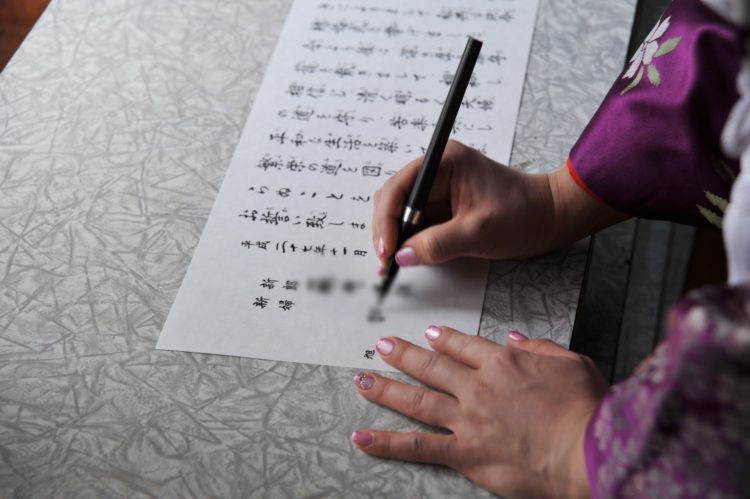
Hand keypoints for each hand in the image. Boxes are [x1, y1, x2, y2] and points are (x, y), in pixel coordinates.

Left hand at [351, 327, 607, 497]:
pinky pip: (419, 447)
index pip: (464, 345)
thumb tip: (515, 338)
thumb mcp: (571, 362)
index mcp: (503, 362)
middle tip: (382, 345)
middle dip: (403, 354)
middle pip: (432, 366)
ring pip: (417, 400)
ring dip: (386, 389)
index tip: (429, 334)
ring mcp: (468, 421)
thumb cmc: (585, 407)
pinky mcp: (466, 453)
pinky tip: (363, 439)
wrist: (587, 449)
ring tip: (361, 380)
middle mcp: (478, 387)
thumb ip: (538, 347)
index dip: (443, 338)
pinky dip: (388, 444)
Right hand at [372, 140, 625, 269]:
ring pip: (401, 211)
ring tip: (393, 264)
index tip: (387, 250)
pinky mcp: (444, 206)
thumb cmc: (523, 215)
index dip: (387, 220)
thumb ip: (437, 244)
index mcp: (445, 161)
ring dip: (395, 237)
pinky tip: (407, 257)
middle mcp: (437, 169)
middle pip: (394, 197)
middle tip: (387, 262)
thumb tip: (402, 256)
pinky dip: (408, 240)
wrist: (552, 217)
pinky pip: (416, 222)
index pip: (401, 187)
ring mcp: (439, 188)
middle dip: (387, 229)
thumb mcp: (478, 232)